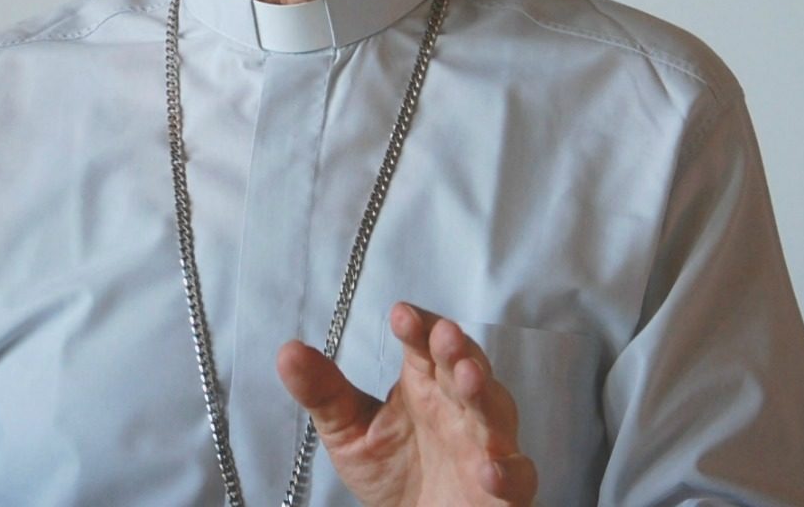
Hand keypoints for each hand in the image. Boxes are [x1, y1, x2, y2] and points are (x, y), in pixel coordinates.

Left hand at [276, 302, 536, 506]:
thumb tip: (287, 352)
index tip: (400, 314)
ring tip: (468, 378)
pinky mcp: (503, 490)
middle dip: (458, 350)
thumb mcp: (348, 432)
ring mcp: (486, 446)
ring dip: (484, 394)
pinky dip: (508, 472)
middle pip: (466, 369)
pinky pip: (516, 477)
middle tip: (444, 335)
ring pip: (495, 413)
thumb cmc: (392, 474)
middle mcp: (460, 408)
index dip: (419, 327)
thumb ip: (323, 393)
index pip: (426, 345)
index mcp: (425, 384)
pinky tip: (489, 467)